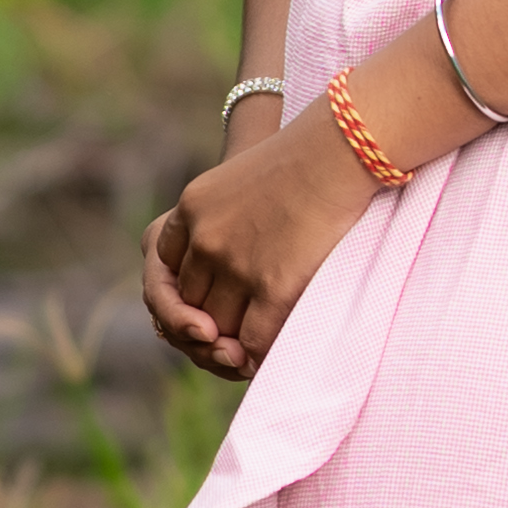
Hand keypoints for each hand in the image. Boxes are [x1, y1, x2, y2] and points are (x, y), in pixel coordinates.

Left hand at [142, 100, 374, 379]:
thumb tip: (226, 257)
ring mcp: (237, 263)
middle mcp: (205, 238)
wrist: (342, 148)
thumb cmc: (307, 159)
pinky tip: (265, 359)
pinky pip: (254, 340)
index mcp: (192, 208)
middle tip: (223, 342)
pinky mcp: (274, 285)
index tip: (203, 303)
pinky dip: (257, 356)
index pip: (166, 266)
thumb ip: (220, 215)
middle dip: (204, 326)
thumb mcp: (241, 177)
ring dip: (229, 347)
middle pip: (190, 302)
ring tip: (243, 355)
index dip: (182, 292)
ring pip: (218, 328)